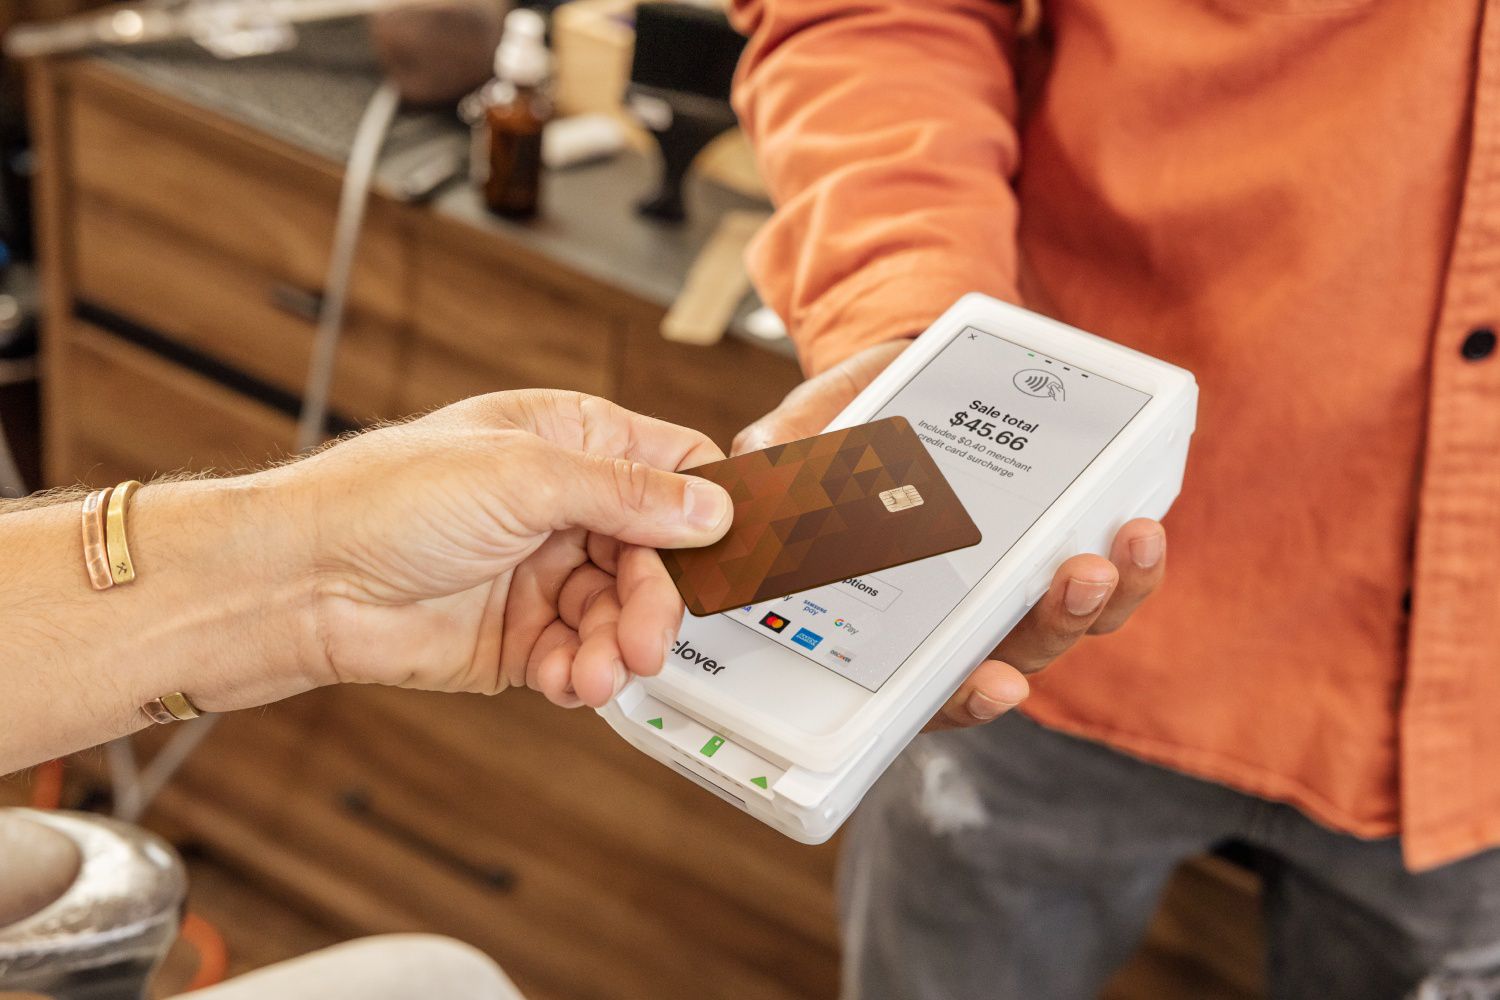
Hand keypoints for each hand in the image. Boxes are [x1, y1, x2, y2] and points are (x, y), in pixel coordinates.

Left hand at [276, 390, 731, 707]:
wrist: (302, 582)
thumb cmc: (387, 498)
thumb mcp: (523, 475)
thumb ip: (625, 493)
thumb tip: (712, 507)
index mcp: (570, 442)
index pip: (671, 469)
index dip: (707, 508)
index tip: (731, 553)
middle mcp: (563, 507)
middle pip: (657, 555)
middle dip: (655, 600)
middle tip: (647, 638)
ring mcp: (542, 574)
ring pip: (621, 615)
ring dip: (618, 646)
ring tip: (598, 671)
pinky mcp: (519, 637)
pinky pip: (579, 657)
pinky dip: (584, 673)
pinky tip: (572, 680)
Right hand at [734, 340, 1166, 731]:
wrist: (902, 371)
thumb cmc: (845, 421)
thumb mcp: (808, 427)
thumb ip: (785, 446)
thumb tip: (767, 458)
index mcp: (891, 621)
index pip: (929, 690)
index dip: (965, 700)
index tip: (995, 684)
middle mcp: (960, 619)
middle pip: (1018, 655)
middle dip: (1054, 624)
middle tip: (1075, 576)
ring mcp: (1014, 587)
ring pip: (1071, 623)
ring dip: (1108, 596)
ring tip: (1125, 541)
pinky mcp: (1057, 544)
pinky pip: (1108, 578)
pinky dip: (1131, 566)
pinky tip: (1138, 525)